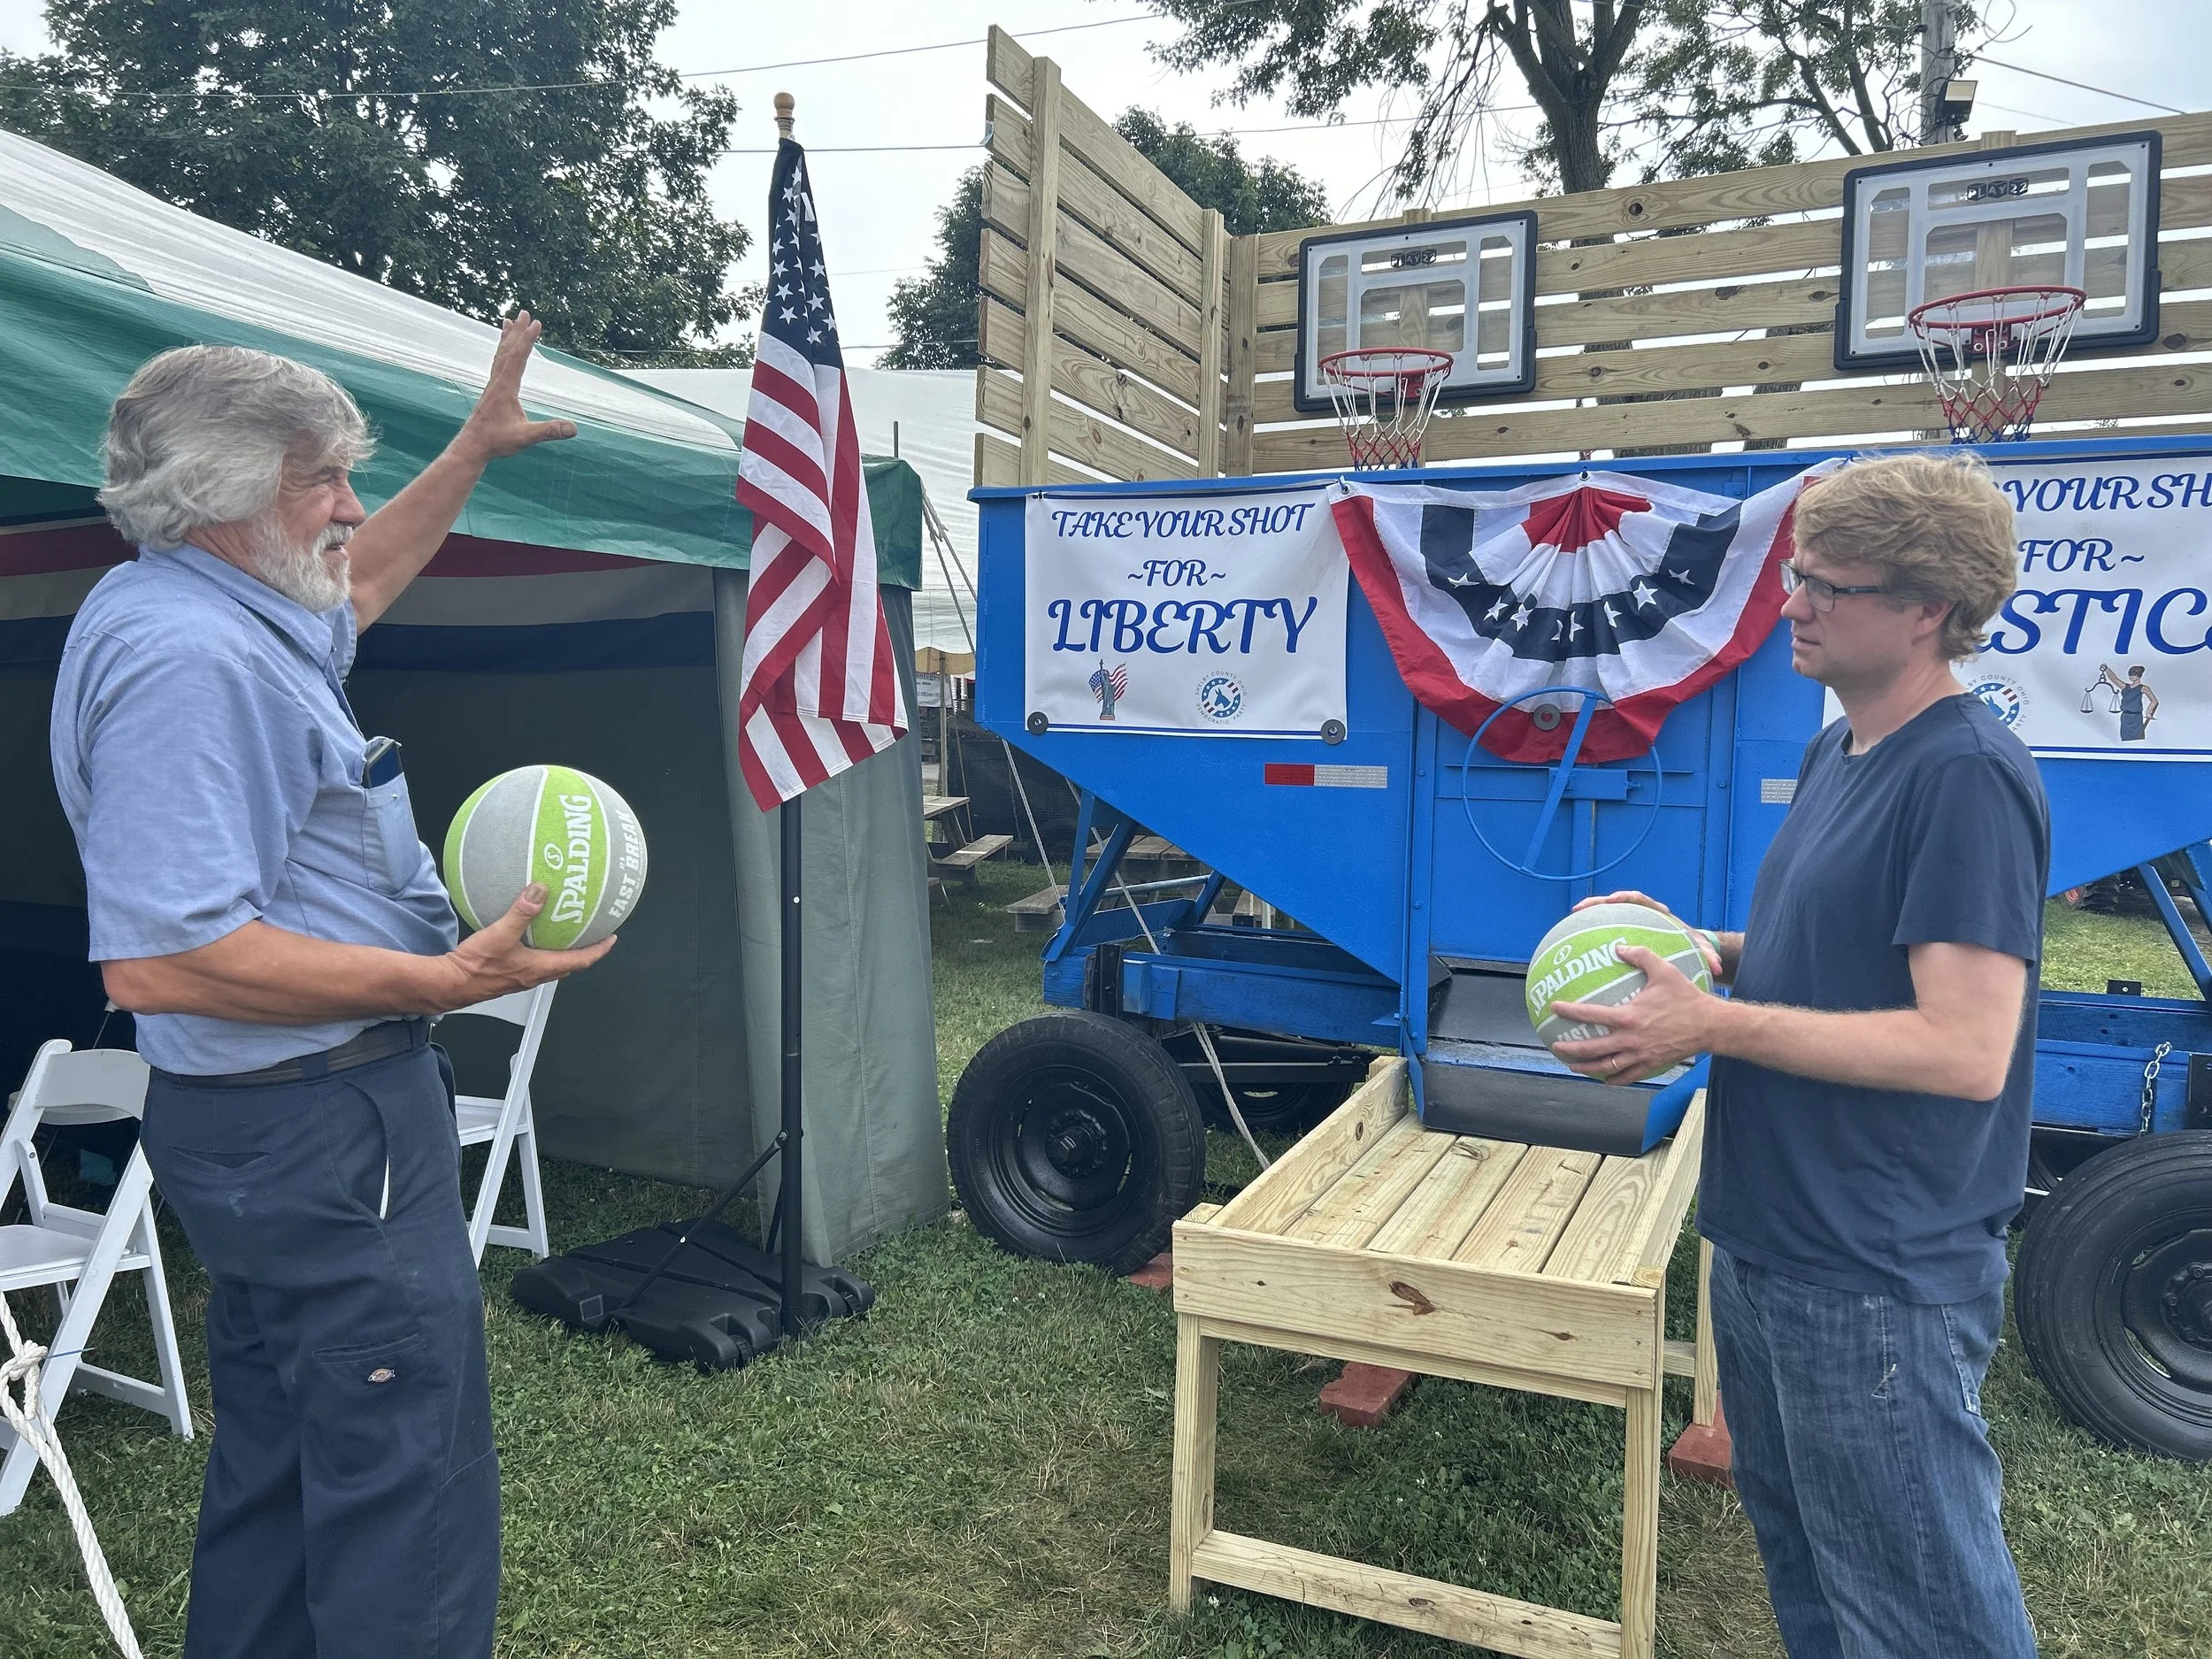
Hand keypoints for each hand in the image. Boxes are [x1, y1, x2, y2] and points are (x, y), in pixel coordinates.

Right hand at [438, 883, 613, 1007]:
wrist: (449, 984)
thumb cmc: (475, 966)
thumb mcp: (500, 934)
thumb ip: (521, 912)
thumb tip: (540, 890)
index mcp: (540, 969)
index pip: (580, 962)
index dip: (598, 950)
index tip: (612, 939)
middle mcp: (535, 976)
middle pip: (569, 965)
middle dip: (585, 951)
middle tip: (594, 934)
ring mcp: (522, 977)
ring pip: (552, 965)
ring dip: (563, 951)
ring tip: (567, 933)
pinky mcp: (508, 975)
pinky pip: (534, 962)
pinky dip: (542, 950)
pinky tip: (531, 936)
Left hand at [454, 313, 577, 464]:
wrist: (472, 446)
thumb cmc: (496, 441)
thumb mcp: (525, 438)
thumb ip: (548, 431)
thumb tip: (573, 428)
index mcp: (505, 388)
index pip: (518, 358)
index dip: (528, 340)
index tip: (536, 323)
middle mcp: (497, 382)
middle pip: (508, 350)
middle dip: (517, 331)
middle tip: (524, 312)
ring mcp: (493, 386)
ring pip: (500, 355)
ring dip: (507, 338)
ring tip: (509, 321)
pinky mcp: (492, 391)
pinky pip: (497, 364)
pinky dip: (502, 351)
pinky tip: (503, 350)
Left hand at [1549, 945, 1715, 1084]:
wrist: (1710, 1025)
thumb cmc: (1686, 996)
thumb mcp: (1664, 970)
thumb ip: (1640, 955)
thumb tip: (1619, 946)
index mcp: (1629, 1016)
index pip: (1591, 1015)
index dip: (1569, 1012)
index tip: (1554, 1008)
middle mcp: (1630, 1039)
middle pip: (1592, 1049)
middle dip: (1570, 1050)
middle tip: (1555, 1046)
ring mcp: (1640, 1055)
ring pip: (1607, 1066)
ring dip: (1587, 1067)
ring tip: (1572, 1066)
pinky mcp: (1652, 1064)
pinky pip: (1628, 1075)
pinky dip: (1614, 1079)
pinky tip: (1605, 1079)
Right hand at [1572, 889, 1720, 978]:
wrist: (1687, 945)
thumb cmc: (1691, 944)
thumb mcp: (1697, 948)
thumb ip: (1706, 954)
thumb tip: (1716, 966)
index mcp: (1657, 912)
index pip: (1639, 899)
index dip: (1625, 898)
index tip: (1613, 900)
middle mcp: (1642, 914)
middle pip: (1616, 902)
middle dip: (1598, 903)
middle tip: (1580, 908)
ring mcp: (1632, 921)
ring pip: (1607, 914)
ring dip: (1590, 915)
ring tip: (1572, 920)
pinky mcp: (1625, 931)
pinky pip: (1606, 929)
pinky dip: (1594, 932)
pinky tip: (1580, 945)